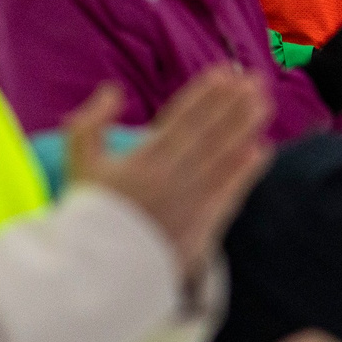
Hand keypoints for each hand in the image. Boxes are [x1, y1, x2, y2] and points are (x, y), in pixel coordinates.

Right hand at [68, 72, 271, 278]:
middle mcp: (173, 177)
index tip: (224, 73)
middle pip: (211, 133)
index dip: (206, 94)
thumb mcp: (78, 163)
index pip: (183, 119)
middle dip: (234, 103)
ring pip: (225, 157)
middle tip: (256, 79)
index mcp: (144, 160)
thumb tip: (112, 89)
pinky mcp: (203, 224)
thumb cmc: (88, 212)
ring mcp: (192, 201)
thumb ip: (89, 123)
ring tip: (264, 103)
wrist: (97, 269)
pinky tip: (261, 150)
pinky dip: (246, 172)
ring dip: (246, 128)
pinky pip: (230, 192)